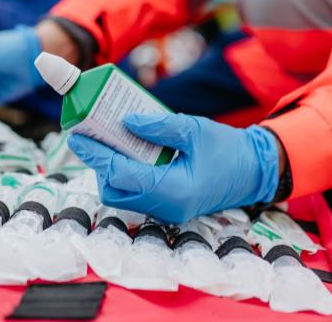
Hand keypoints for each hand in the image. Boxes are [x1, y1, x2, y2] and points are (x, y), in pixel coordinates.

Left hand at [67, 113, 280, 222]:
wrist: (254, 170)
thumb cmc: (227, 149)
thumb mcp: (193, 129)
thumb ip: (157, 126)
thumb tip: (124, 122)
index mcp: (173, 191)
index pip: (121, 175)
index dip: (97, 155)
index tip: (77, 136)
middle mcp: (166, 207)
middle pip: (115, 190)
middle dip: (98, 164)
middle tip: (90, 136)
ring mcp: (166, 210)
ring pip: (122, 195)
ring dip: (109, 169)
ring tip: (104, 140)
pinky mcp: (167, 205)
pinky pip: (136, 192)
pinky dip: (124, 173)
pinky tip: (123, 150)